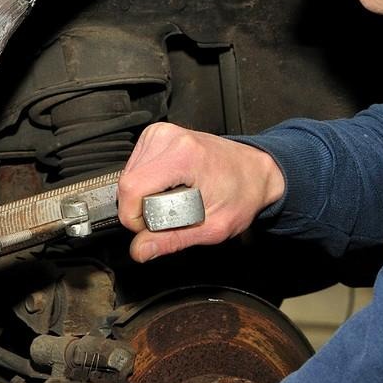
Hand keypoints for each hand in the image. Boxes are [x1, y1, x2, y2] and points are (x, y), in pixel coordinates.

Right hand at [116, 122, 284, 262]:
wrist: (255, 170)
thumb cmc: (242, 192)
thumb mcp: (214, 227)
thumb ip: (173, 240)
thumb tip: (140, 250)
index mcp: (184, 156)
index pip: (132, 188)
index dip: (134, 217)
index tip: (153, 227)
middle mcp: (169, 138)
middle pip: (127, 182)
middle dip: (140, 208)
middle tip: (171, 213)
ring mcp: (161, 133)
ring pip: (127, 175)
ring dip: (142, 196)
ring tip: (173, 197)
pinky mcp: (156, 135)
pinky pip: (134, 166)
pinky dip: (145, 183)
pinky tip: (167, 186)